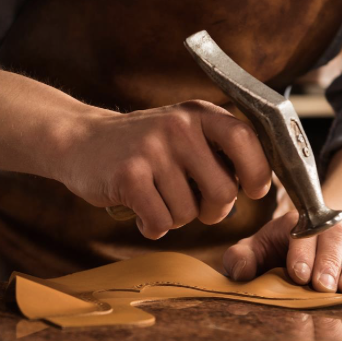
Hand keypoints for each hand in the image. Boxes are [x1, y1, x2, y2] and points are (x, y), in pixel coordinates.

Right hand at [61, 100, 271, 239]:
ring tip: (156, 197)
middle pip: (223, 192)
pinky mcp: (128, 175)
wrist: (79, 140)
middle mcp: (179, 126)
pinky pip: (160, 222)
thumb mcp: (183, 132)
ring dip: (175, 217)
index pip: (246, 141)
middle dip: (212, 211)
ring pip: (189, 213)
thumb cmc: (142, 146)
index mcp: (199, 113)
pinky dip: (152, 226)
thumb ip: (219, 150)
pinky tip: (140, 211)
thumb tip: (263, 184)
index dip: (257, 172)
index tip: (252, 190)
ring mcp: (152, 149)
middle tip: (192, 204)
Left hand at [222, 211, 341, 292]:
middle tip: (323, 286)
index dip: (301, 252)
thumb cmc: (278, 251)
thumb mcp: (256, 250)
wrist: (315, 244)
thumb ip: (242, 258)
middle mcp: (331, 229)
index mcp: (299, 224)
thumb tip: (240, 271)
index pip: (303, 232)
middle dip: (329, 262)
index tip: (298, 274)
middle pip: (335, 239)